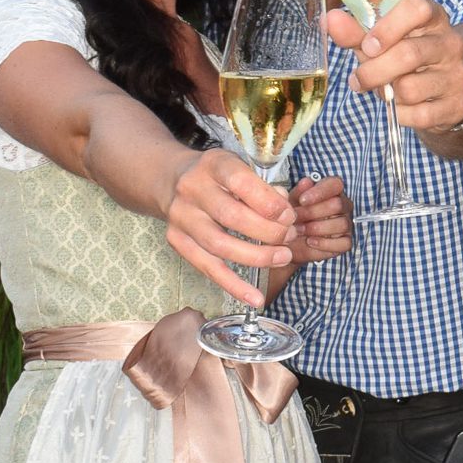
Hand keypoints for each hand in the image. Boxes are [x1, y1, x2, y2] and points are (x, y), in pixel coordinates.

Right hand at [163, 150, 296, 305]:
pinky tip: (255, 298)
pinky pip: (208, 268)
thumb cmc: (218, 175)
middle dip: (268, 231)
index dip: (268, 202)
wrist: (171, 178)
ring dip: (257, 257)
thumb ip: (264, 188)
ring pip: (220, 245)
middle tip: (290, 236)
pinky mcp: (177, 241)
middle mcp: (193, 190)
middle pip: (232, 217)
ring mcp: (181, 217)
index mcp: (214, 165)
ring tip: (282, 257)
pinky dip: (234, 286)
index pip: (241, 182)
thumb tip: (285, 213)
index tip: (289, 215)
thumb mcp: (240, 166)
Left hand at [284, 174, 352, 265]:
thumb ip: (298, 192)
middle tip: (295, 218)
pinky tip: (310, 241)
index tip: (302, 200)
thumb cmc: (293, 217)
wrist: (288, 241)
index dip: (320, 192)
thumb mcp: (290, 203)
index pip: (335, 184)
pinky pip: (344, 243)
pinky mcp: (346, 242)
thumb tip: (306, 183)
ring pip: (342, 224)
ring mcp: (346, 224)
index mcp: (331, 191)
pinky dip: (326, 243)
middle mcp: (343, 206)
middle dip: (313, 212)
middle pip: (338, 204)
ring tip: (299, 230)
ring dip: (318, 228)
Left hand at [328, 0, 462, 131]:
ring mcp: (456, 75)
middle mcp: (450, 43)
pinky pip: (419, 114)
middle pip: (408, 54)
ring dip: (386, 94)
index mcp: (433, 17)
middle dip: (373, 71)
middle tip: (358, 79)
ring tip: (384, 91)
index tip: (367, 45)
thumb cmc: (407, 56)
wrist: (444, 89)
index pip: (417, 8)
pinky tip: (400, 107)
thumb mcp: (383, 41)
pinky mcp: (456, 105)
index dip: (387, 27)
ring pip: (409, 88)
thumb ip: (357, 32)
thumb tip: (330, 20)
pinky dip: (400, 115)